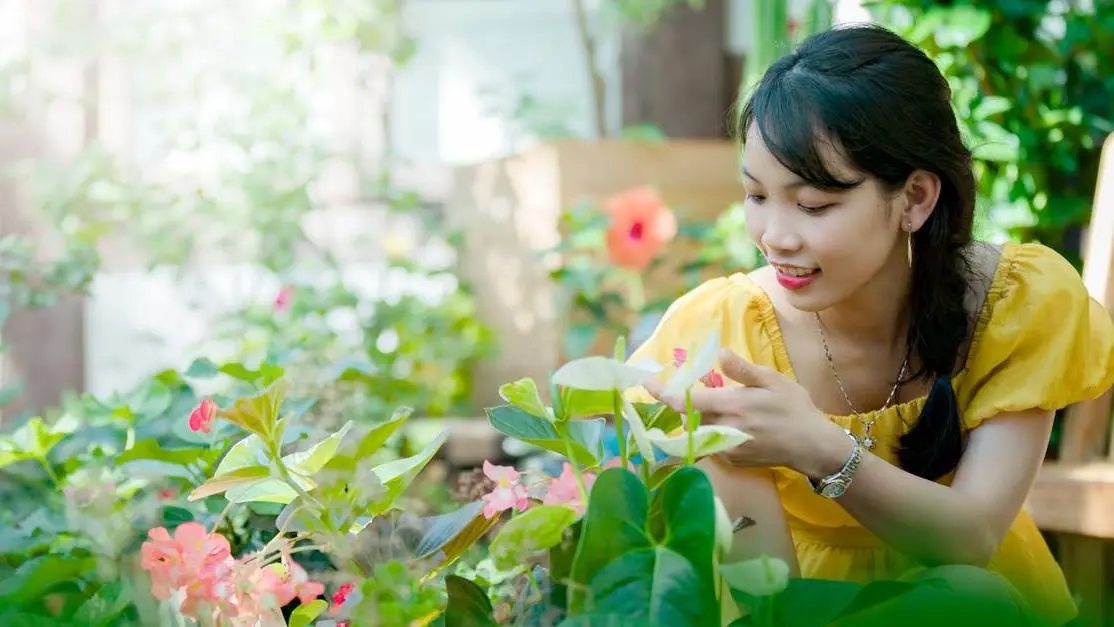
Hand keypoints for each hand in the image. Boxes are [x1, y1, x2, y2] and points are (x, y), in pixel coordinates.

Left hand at [644, 349, 851, 476]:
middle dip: (687, 402)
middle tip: (700, 389)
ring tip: (720, 405)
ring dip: (699, 416)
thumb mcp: (772, 380)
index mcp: (733, 406)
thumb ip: (743, 370)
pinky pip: (710, 443)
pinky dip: (711, 430)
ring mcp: (727, 449)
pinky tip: (730, 422)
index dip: (663, 393)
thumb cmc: (794, 408)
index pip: (686, 401)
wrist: (812, 446)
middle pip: (689, 416)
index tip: (647, 383)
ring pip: (698, 430)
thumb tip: (719, 353)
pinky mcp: (731, 461)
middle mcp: (725, 429)